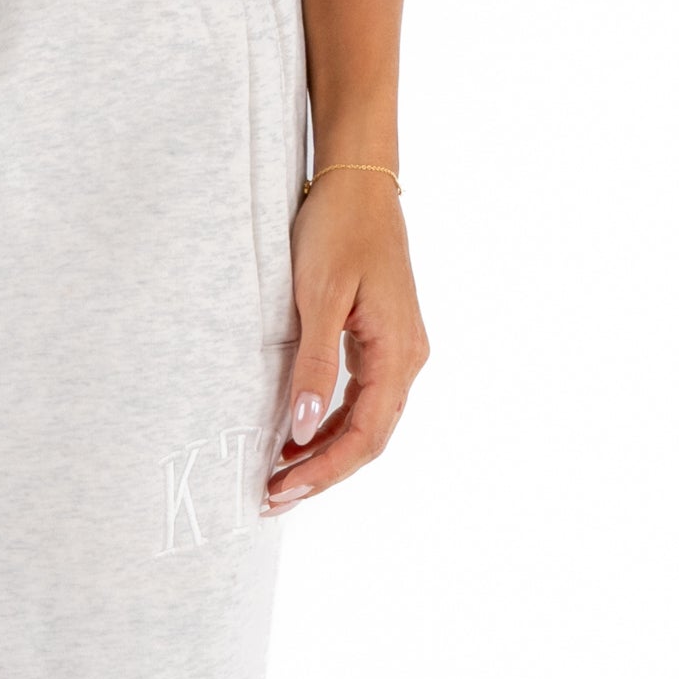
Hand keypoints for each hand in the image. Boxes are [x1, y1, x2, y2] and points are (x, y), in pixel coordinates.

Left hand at [266, 163, 426, 507]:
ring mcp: (397, 349)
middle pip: (369, 438)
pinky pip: (360, 397)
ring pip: (365, 421)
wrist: (357, 180)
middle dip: (321, 472)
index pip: (365, 436)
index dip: (324, 471)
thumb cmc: (338, 229)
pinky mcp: (381, 338)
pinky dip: (329, 422)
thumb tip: (300, 429)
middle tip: (271, 497)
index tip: (281, 490)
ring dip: (324, 451)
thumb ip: (314, 364)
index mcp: (398, 353)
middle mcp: (407, 358)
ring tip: (279, 475)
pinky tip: (296, 434)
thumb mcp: (319, 296)